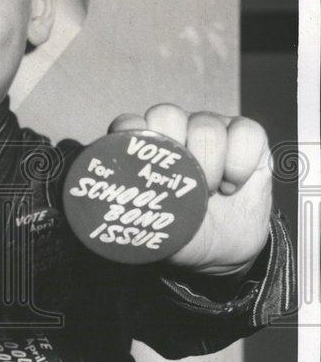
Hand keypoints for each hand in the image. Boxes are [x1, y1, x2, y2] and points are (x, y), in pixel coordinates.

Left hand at [108, 104, 271, 274]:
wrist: (223, 248)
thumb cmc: (182, 231)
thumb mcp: (154, 230)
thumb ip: (134, 215)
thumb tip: (114, 211)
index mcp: (146, 148)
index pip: (129, 124)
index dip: (134, 138)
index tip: (142, 171)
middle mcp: (175, 130)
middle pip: (166, 114)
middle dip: (173, 150)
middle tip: (180, 186)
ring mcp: (211, 129)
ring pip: (206, 124)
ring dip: (208, 162)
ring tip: (208, 193)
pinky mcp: (247, 136)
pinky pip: (247, 132)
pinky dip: (239, 162)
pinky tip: (232, 185)